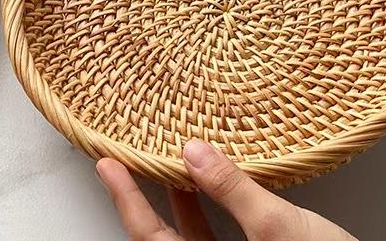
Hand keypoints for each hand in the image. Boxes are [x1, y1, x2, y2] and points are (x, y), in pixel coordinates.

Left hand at [96, 139, 354, 240]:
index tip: (106, 164)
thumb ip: (234, 192)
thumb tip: (193, 153)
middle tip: (128, 159)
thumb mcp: (279, 229)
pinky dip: (212, 208)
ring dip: (182, 199)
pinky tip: (215, 182)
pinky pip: (219, 236)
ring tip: (172, 161)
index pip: (151, 240)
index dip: (126, 201)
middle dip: (147, 196)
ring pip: (194, 237)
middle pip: (166, 239)